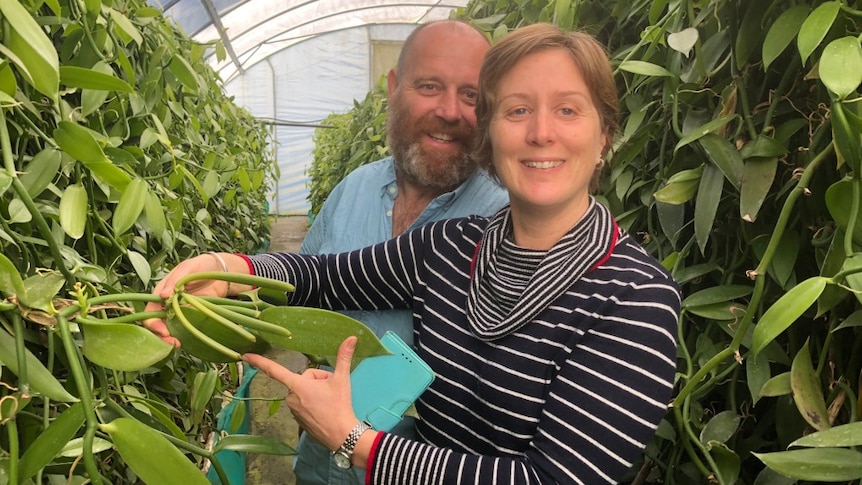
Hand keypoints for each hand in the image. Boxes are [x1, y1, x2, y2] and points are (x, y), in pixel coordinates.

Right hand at [143, 253, 233, 345]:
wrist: (222, 271)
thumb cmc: (202, 265)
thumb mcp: (188, 268)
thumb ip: (176, 280)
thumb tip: (163, 295)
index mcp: (162, 292)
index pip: (151, 310)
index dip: (153, 322)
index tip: (163, 330)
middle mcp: (168, 304)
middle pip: (157, 324)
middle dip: (161, 335)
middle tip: (172, 342)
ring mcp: (180, 312)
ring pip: (170, 329)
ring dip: (171, 339)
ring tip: (178, 344)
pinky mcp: (192, 317)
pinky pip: (185, 329)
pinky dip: (184, 336)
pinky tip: (187, 341)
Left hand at [243, 337, 360, 450]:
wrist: (342, 435)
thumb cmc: (339, 405)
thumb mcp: (342, 379)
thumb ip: (344, 356)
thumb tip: (352, 338)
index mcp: (298, 385)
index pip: (275, 370)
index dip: (259, 361)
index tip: (244, 356)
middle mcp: (291, 397)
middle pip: (303, 379)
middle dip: (317, 381)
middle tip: (331, 389)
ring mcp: (294, 410)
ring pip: (304, 392)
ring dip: (315, 392)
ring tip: (329, 401)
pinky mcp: (298, 420)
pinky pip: (304, 404)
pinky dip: (313, 403)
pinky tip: (325, 409)